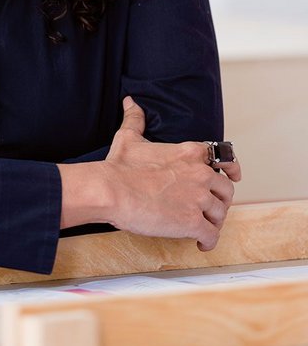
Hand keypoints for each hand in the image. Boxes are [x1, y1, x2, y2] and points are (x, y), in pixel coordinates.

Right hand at [104, 97, 240, 250]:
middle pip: (226, 190)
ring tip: (202, 228)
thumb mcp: (129, 138)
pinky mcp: (193, 222)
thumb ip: (135, 119)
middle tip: (208, 208)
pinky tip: (200, 243)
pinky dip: (208, 241)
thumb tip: (130, 102)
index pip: (223, 158)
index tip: (234, 175)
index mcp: (189, 153)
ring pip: (220, 214)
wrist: (111, 190)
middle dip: (219, 200)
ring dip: (212, 222)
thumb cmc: (119, 166)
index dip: (231, 169)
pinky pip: (212, 235)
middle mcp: (200, 174)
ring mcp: (199, 199)